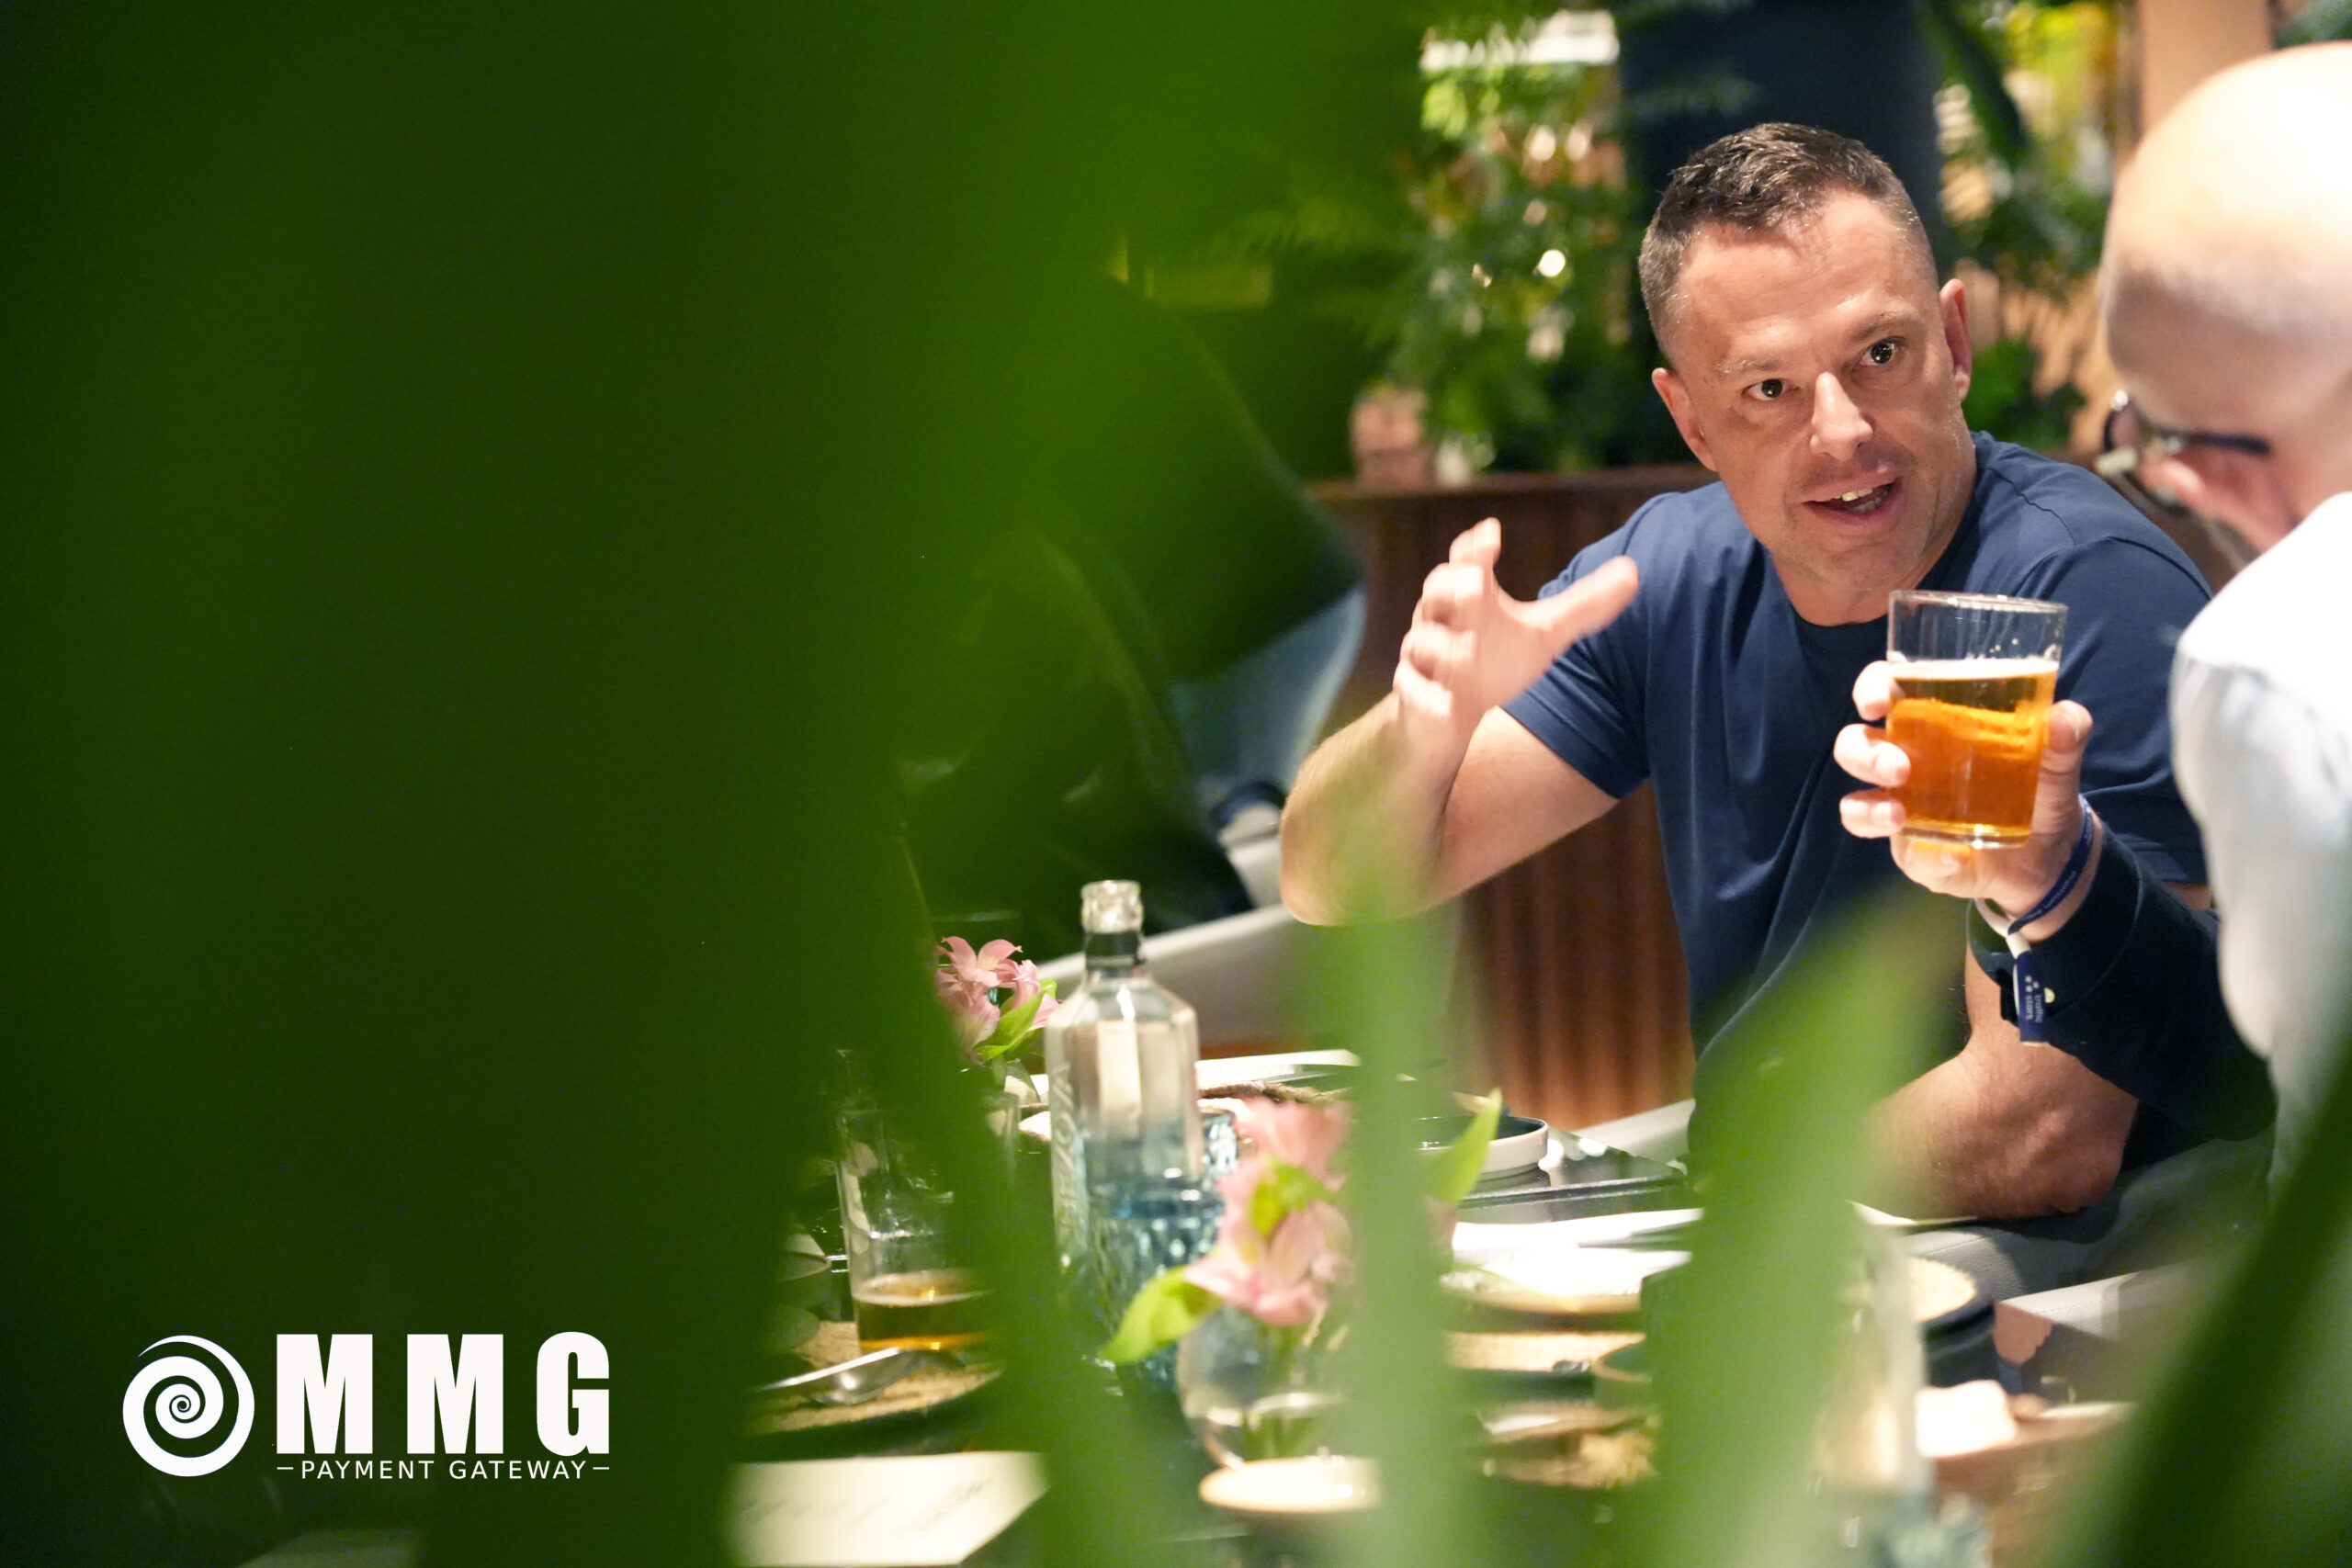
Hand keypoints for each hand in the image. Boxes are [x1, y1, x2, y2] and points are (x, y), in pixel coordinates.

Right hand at [1393, 518, 1638, 751]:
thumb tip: (1634, 573)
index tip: (1491, 535)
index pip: (1468, 560)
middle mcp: (1442, 618)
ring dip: (1444, 646)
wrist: (1453, 715)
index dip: (1475, 547)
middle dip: (1453, 585)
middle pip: (1436, 589)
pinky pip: (1412, 691)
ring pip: (1422, 642)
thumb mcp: (1545, 635)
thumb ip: (1584, 606)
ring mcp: (1424, 656)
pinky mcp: (1414, 693)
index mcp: (1471, 596)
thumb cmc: (1497, 662)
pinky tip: (1445, 707)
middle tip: (1476, 586)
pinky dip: (1426, 697)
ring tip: (1470, 651)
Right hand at [1834, 660, 2094, 925]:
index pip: (1883, 692)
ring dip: (1868, 809)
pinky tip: (1952, 854)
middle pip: (1854, 747)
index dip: (1869, 689)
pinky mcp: (1913, 851)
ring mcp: (1900, 809)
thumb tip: (2064, 719)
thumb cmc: (2037, 787)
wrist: (2051, 854)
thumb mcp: (2057, 759)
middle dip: (1865, 754)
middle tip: (1899, 768)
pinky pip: (1902, 854)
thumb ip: (2064, 736)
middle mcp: (1903, 761)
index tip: (1876, 702)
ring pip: (1854, 804)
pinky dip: (1925, 856)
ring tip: (1899, 816)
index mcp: (1929, 724)